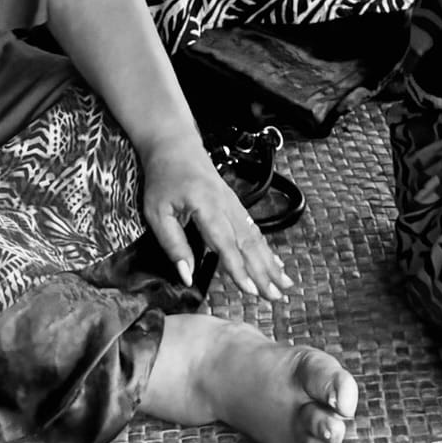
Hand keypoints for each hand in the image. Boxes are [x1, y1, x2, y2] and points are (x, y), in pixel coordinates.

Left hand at [140, 135, 293, 302]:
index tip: (250, 290)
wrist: (174, 145)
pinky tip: (274, 263)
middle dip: (264, 272)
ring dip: (270, 263)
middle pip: (248, 243)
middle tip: (276, 296)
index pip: (225, 243)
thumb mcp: (157, 212)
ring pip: (255, 237)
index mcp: (206, 206)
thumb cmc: (164, 177)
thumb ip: (173, 244)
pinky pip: (253, 229)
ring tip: (284, 285)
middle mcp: (225, 204)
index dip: (238, 268)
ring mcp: (233, 203)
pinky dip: (266, 249)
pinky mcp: (234, 204)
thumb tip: (186, 275)